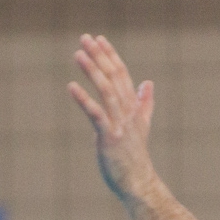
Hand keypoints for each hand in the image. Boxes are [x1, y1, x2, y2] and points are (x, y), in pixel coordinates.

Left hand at [67, 34, 160, 202]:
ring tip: (78, 54)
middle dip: (99, 56)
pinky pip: (96, 115)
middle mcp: (127, 111)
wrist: (138, 182)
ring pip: (106, 91)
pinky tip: (71, 86)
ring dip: (92, 70)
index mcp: (132, 107)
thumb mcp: (141, 126)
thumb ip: (144, 103)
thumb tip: (148, 83)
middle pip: (114, 77)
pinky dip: (83, 99)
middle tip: (85, 38)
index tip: (98, 38)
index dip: (110, 56)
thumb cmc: (134, 157)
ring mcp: (119, 124)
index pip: (122, 74)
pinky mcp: (109, 138)